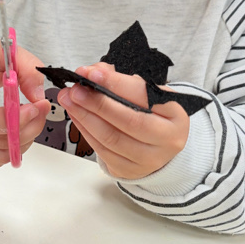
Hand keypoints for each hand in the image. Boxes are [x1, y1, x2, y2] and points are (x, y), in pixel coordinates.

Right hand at [0, 39, 49, 167]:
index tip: (35, 107)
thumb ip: (28, 69)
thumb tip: (39, 96)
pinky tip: (16, 133)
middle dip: (28, 129)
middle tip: (40, 112)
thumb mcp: (3, 52)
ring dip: (21, 142)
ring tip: (29, 122)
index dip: (18, 119)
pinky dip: (9, 151)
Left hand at [58, 63, 188, 179]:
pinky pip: (103, 151)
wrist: (159, 146)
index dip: (116, 84)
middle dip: (97, 103)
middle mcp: (167, 140)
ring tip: (69, 100)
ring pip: (112, 138)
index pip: (144, 96)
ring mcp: (149, 159)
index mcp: (176, 114)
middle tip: (75, 89)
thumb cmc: (152, 114)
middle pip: (129, 121)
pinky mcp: (129, 171)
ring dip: (85, 117)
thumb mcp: (145, 93)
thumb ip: (120, 81)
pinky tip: (76, 116)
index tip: (92, 73)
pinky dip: (85, 131)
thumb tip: (92, 72)